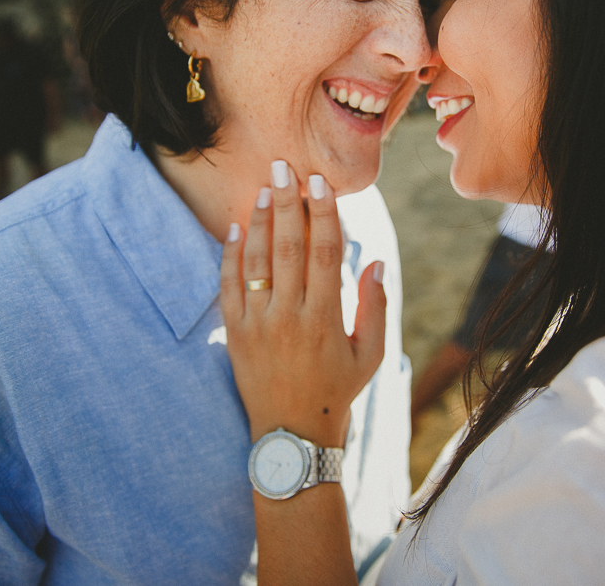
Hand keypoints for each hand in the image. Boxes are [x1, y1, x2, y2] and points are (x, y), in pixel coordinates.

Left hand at [220, 161, 386, 446]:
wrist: (292, 435)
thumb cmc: (337, 391)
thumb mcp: (371, 355)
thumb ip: (375, 306)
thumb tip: (374, 260)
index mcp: (326, 318)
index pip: (324, 253)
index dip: (324, 214)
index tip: (321, 184)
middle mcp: (290, 317)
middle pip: (289, 248)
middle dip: (288, 204)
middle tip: (284, 168)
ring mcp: (258, 325)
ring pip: (257, 262)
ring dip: (261, 222)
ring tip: (264, 189)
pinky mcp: (235, 334)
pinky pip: (229, 287)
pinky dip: (230, 256)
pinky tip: (236, 228)